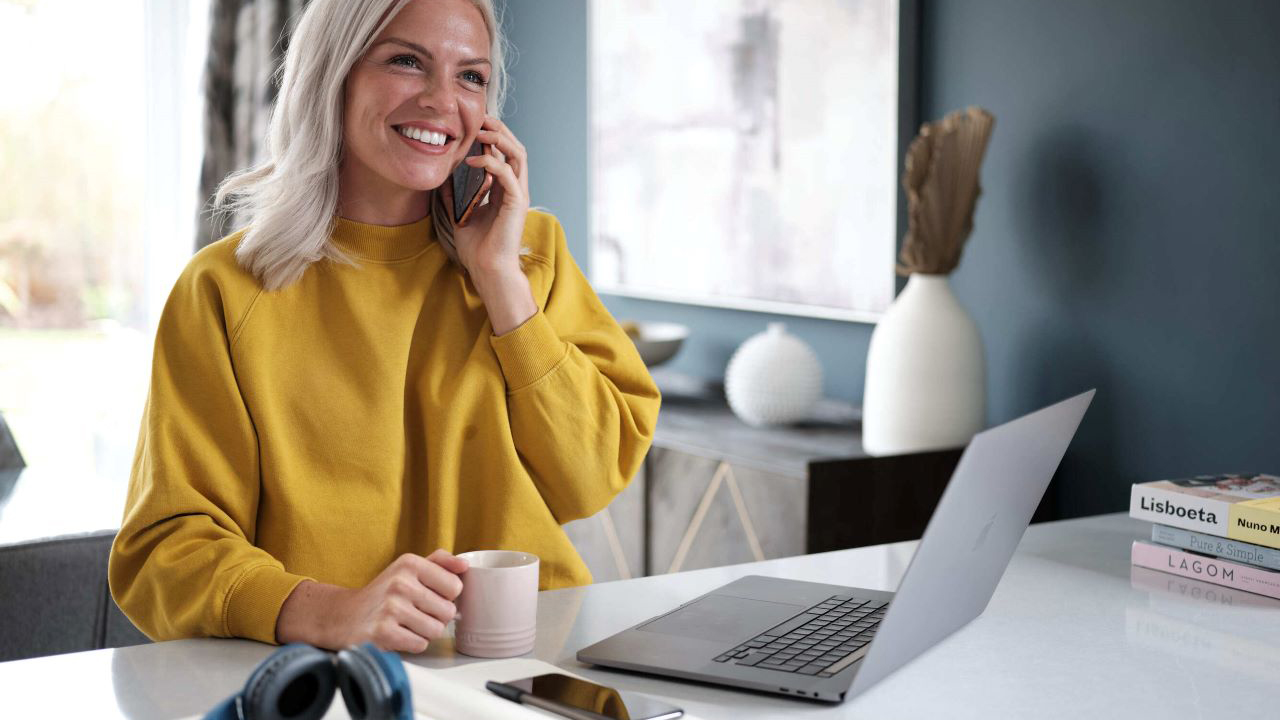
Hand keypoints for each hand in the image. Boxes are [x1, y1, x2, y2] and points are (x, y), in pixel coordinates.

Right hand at [277, 549, 467, 652]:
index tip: (431, 596)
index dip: (447, 596)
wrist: (343, 616)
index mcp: (410, 563)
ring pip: (436, 630)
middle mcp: (400, 583)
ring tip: (407, 624)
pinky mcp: (383, 632)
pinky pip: (420, 644)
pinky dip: (412, 643)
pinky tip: (398, 634)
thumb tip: (465, 565)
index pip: (456, 586)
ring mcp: (391, 608)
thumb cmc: (383, 593)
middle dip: (437, 617)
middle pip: (448, 611)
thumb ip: (439, 562)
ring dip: (425, 632)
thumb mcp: (407, 568)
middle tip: (417, 613)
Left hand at [442, 114, 529, 276]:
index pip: (505, 154)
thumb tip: (442, 176)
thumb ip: (455, 194)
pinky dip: (491, 161)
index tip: (475, 125)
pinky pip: (507, 173)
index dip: (493, 136)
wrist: (488, 269)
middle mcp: (515, 188)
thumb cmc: (477, 247)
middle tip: (481, 118)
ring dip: (500, 138)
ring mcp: (518, 194)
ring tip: (481, 131)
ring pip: (518, 154)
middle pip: (516, 148)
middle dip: (500, 129)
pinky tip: (472, 159)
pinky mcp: (517, 202)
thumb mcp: (460, 213)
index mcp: (505, 190)